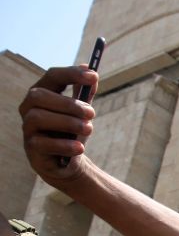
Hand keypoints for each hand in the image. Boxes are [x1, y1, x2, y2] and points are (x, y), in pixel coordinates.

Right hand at [20, 66, 98, 184]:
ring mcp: (28, 128)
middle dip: (69, 103)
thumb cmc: (71, 133)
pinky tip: (80, 148)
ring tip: (89, 129)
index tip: (94, 76)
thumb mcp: (81, 114)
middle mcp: (29, 108)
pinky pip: (42, 143)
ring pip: (39, 118)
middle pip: (40, 96)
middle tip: (92, 113)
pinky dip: (64, 145)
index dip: (72, 74)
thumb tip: (92, 72)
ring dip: (68, 122)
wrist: (67, 163)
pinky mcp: (31, 149)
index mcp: (43, 94)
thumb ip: (85, 95)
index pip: (52, 76)